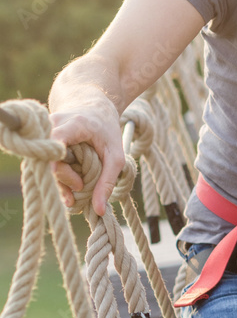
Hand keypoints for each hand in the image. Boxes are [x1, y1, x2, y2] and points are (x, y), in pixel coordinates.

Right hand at [49, 97, 124, 216]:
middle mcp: (51, 125)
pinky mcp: (40, 139)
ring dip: (60, 179)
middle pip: (48, 160)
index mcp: (72, 124)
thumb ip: (108, 181)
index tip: (79, 184)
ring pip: (44, 162)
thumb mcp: (116, 154)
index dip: (62, 172)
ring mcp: (43, 131)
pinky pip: (44, 161)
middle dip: (63, 180)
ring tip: (77, 187)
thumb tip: (99, 211)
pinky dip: (58, 173)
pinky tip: (70, 181)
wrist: (94, 106)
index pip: (55, 149)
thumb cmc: (106, 129)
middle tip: (81, 187)